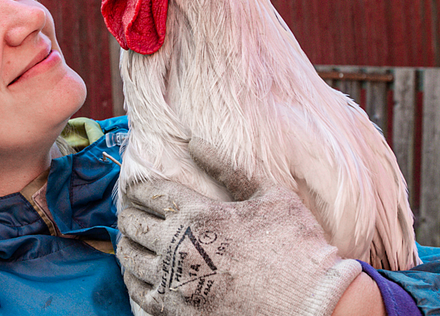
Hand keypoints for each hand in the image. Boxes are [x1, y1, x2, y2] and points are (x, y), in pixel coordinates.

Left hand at [116, 178, 362, 315]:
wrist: (312, 304)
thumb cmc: (297, 246)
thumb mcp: (270, 196)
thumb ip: (228, 169)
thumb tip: (194, 142)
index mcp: (199, 214)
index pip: (150, 193)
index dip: (139, 189)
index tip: (136, 191)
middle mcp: (178, 247)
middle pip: (133, 224)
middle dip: (129, 215)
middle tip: (130, 215)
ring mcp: (174, 282)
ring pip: (130, 258)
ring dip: (128, 245)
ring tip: (132, 241)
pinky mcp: (174, 311)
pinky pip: (137, 292)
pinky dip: (133, 279)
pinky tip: (139, 274)